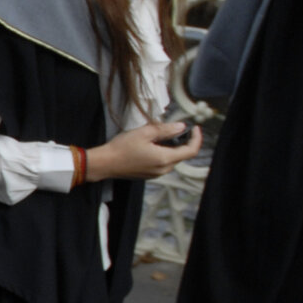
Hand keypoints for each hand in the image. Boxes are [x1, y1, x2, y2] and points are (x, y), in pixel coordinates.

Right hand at [85, 121, 201, 181]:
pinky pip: (163, 163)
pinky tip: (152, 145)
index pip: (191, 150)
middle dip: (183, 141)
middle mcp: (163, 169)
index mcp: (164, 159)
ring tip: (161, 135)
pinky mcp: (150, 174)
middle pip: (182, 155)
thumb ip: (165, 130)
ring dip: (172, 147)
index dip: (197, 138)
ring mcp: (156, 174)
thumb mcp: (144, 133)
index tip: (195, 128)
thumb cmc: (121, 148)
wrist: (105, 163)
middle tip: (176, 128)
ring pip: (173, 159)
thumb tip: (181, 127)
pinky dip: (164, 153)